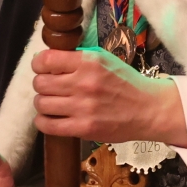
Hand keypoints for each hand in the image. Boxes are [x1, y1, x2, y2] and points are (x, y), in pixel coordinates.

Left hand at [32, 46, 186, 146]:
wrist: (148, 109)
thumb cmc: (125, 82)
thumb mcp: (103, 59)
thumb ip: (77, 58)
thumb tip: (46, 60)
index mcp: (88, 62)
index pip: (46, 60)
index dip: (38, 64)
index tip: (41, 68)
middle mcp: (83, 83)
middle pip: (40, 83)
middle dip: (41, 84)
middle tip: (49, 87)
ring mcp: (83, 107)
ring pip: (41, 104)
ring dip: (42, 103)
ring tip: (52, 103)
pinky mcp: (84, 128)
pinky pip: (48, 126)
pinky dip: (44, 122)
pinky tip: (51, 118)